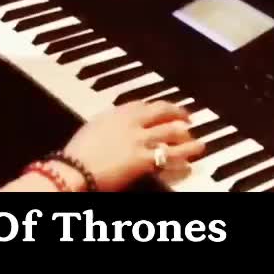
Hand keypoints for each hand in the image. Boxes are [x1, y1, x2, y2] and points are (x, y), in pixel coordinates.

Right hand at [59, 100, 204, 191]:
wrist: (74, 168)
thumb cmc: (78, 152)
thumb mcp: (94, 127)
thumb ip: (111, 123)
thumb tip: (119, 126)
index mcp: (119, 112)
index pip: (146, 104)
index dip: (162, 106)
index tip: (168, 109)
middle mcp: (133, 122)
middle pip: (164, 114)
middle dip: (180, 115)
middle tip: (190, 120)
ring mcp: (140, 141)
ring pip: (172, 136)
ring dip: (188, 141)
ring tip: (199, 145)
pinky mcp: (144, 161)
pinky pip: (168, 160)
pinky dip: (181, 162)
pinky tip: (188, 165)